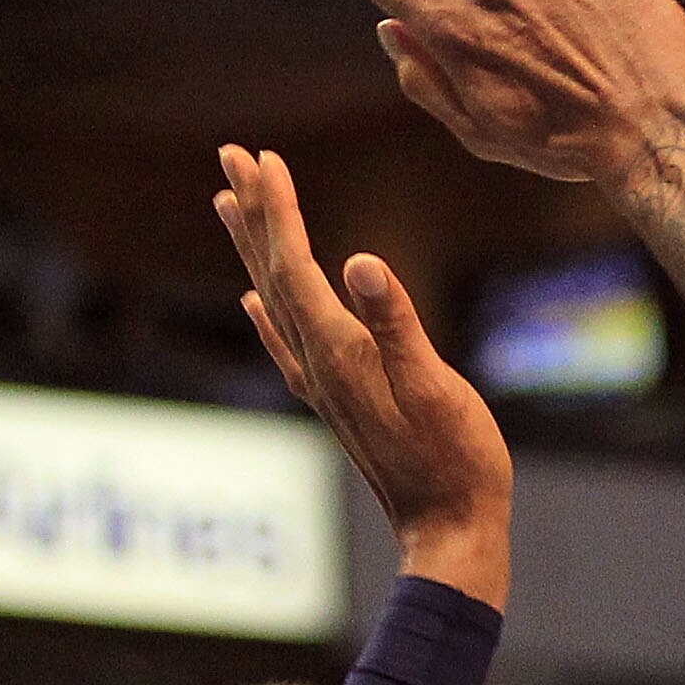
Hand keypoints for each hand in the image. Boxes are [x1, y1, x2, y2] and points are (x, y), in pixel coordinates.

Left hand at [215, 144, 512, 606]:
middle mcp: (318, 363)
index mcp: (339, 351)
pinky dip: (267, 310)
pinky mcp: (337, 399)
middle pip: (273, 272)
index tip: (261, 157)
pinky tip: (254, 299)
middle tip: (230, 155)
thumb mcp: (435, 386)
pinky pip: (286, 342)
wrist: (451, 529)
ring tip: (228, 203)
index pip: (297, 264)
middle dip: (252, 211)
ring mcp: (323, 383)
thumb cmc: (456, 460)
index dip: (278, 208)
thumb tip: (359, 261)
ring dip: (252, 246)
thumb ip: (396, 323)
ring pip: (274, 298)